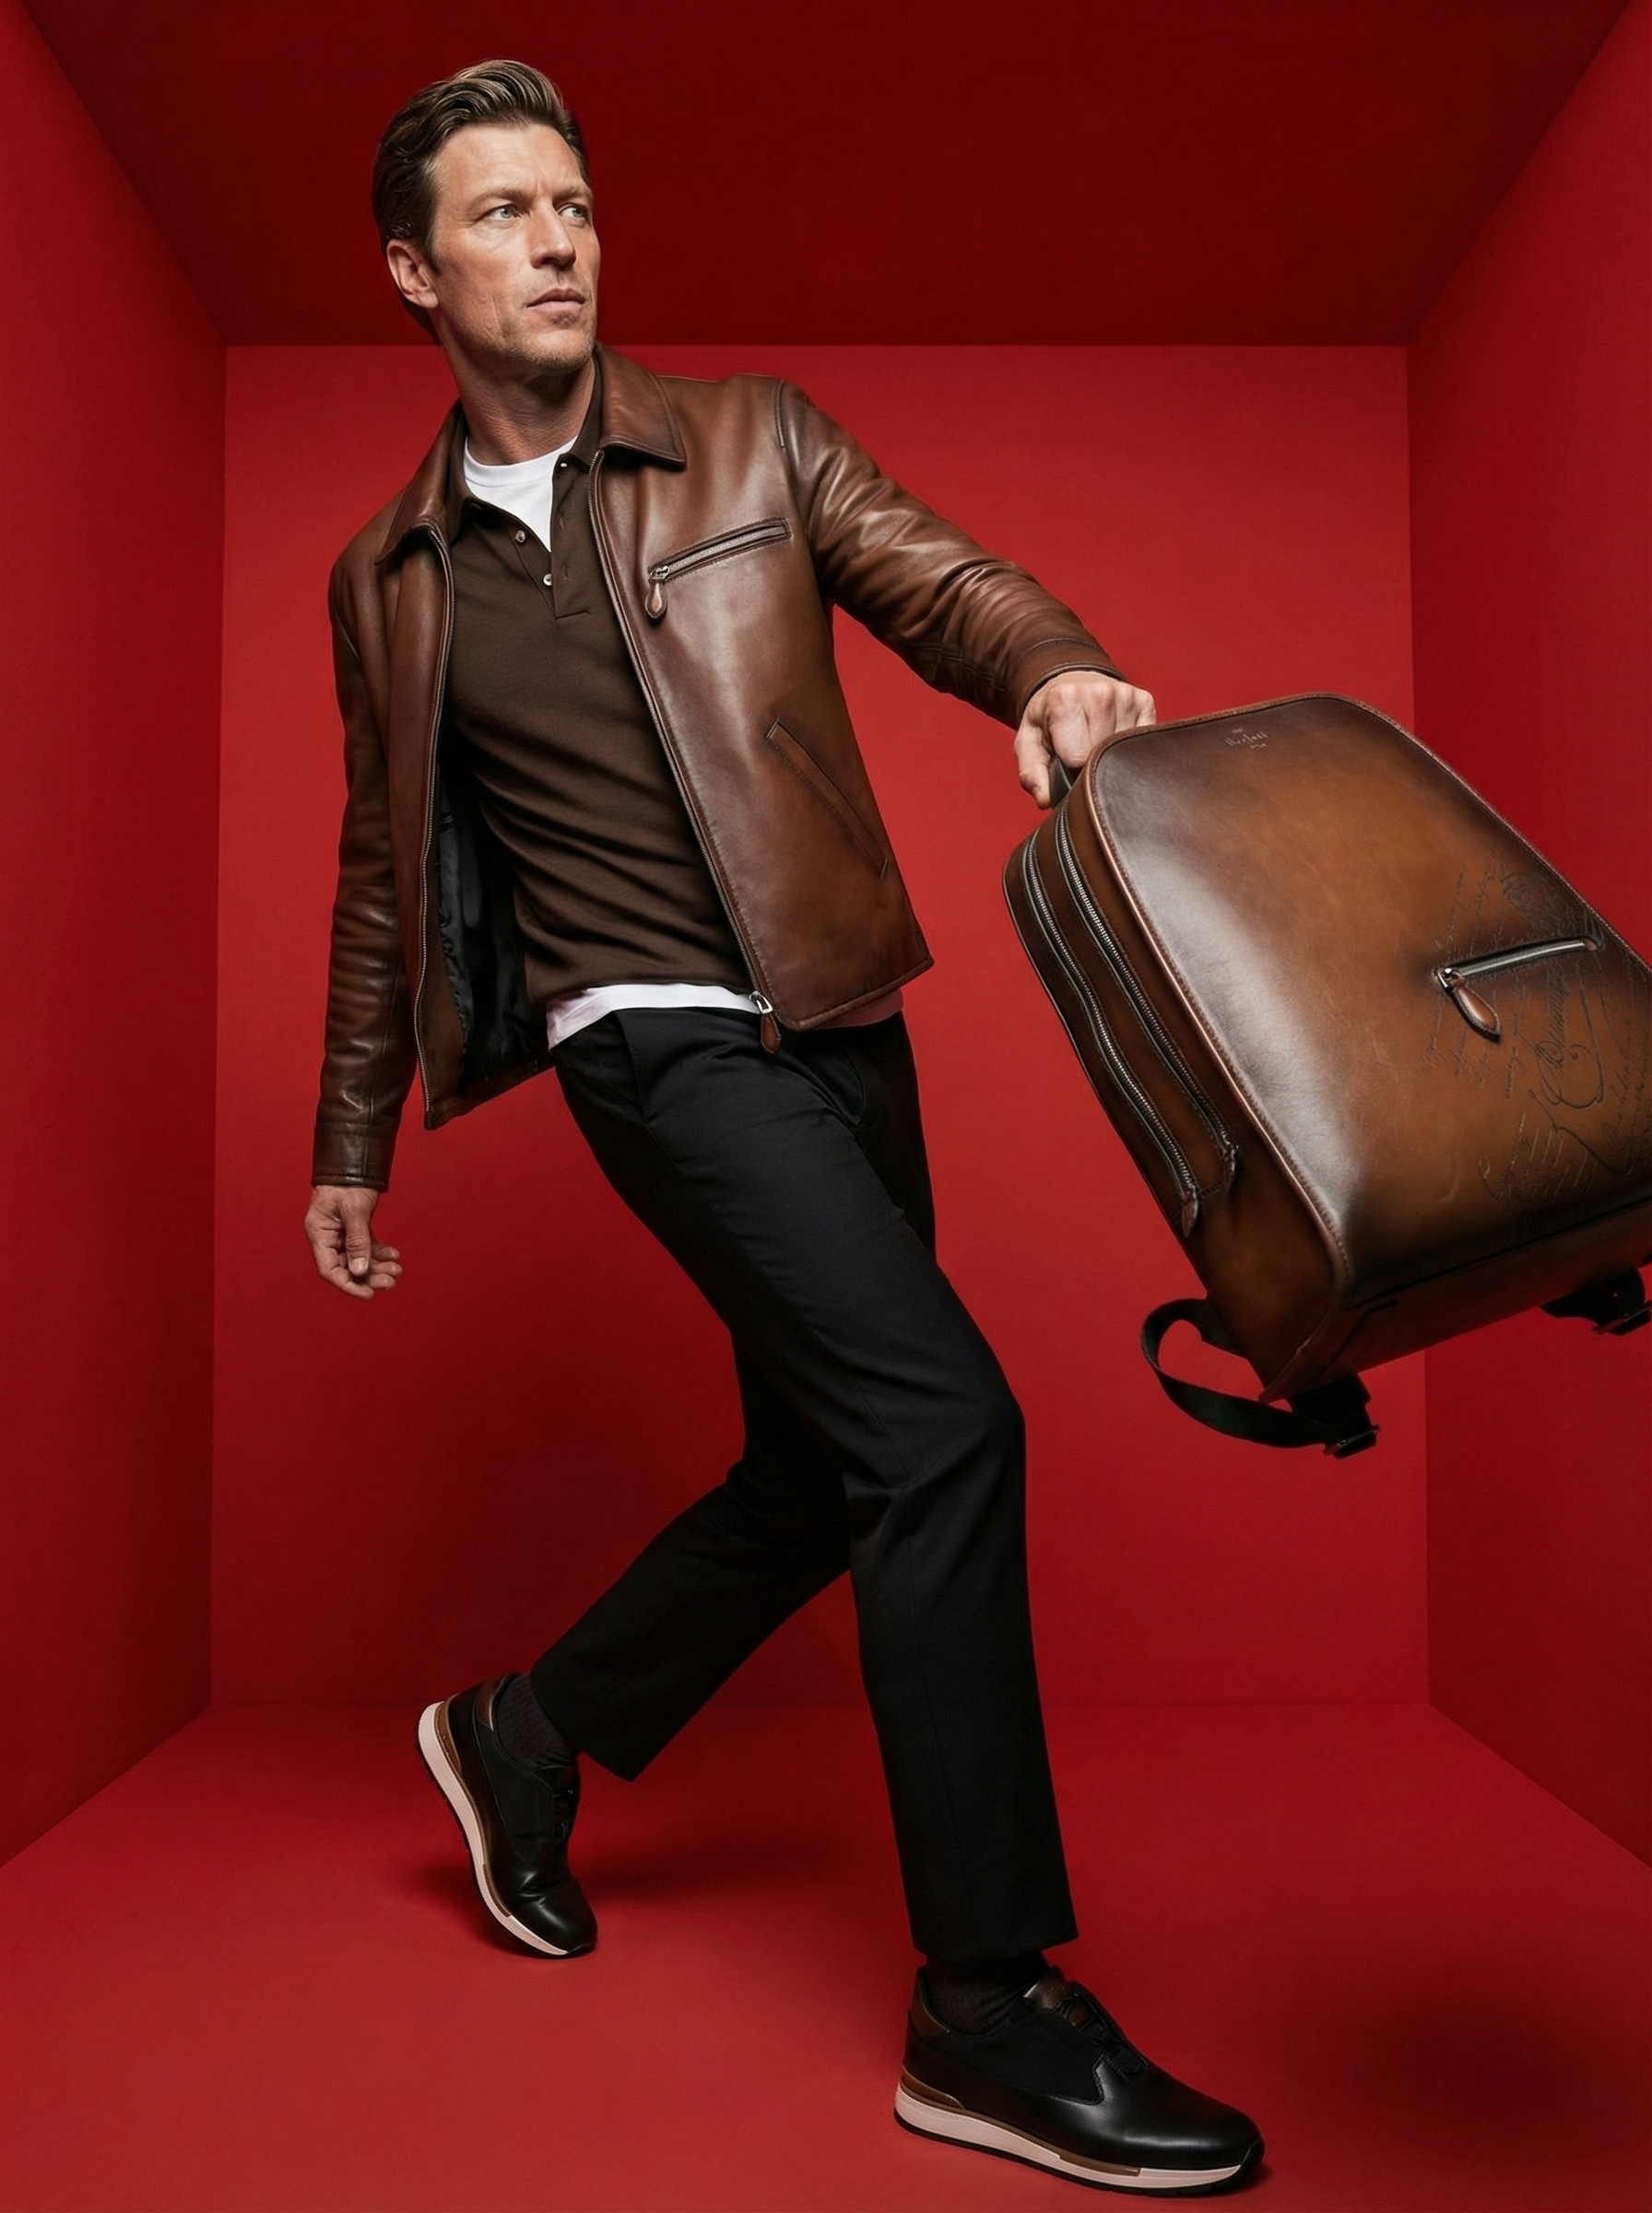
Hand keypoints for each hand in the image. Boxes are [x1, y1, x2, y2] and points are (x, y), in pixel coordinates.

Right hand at [304, 1184, 402, 1299]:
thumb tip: (360, 1270)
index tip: (368, 1294)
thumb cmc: (348, 1181)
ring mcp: (341, 1233)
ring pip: (359, 1259)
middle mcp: (328, 1236)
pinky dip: (380, 1252)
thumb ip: (357, 1241)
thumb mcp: (354, 1211)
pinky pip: (367, 1246)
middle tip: (391, 1280)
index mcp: (319, 1233)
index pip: (329, 1269)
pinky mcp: (355, 1227)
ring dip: (378, 1266)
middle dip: (369, 1276)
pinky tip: (394, 1255)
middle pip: (347, 1267)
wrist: (355, 1160)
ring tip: (397, 1269)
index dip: (348, 1285)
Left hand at [1013, 670, 1155, 807]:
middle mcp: (1100, 694)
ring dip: (1110, 757)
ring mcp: (1126, 696)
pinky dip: (1126, 749)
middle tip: (1079, 753)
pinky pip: (1141, 742)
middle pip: (1102, 757)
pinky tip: (1112, 739)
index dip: (1071, 771)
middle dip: (1090, 765)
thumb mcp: (1029, 742)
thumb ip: (1031, 773)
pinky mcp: (1145, 701)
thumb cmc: (1049, 717)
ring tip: (1095, 743)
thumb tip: (1046, 800)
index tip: (1065, 765)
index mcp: (1065, 700)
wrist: (1070, 683)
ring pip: (1123, 753)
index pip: (1077, 759)